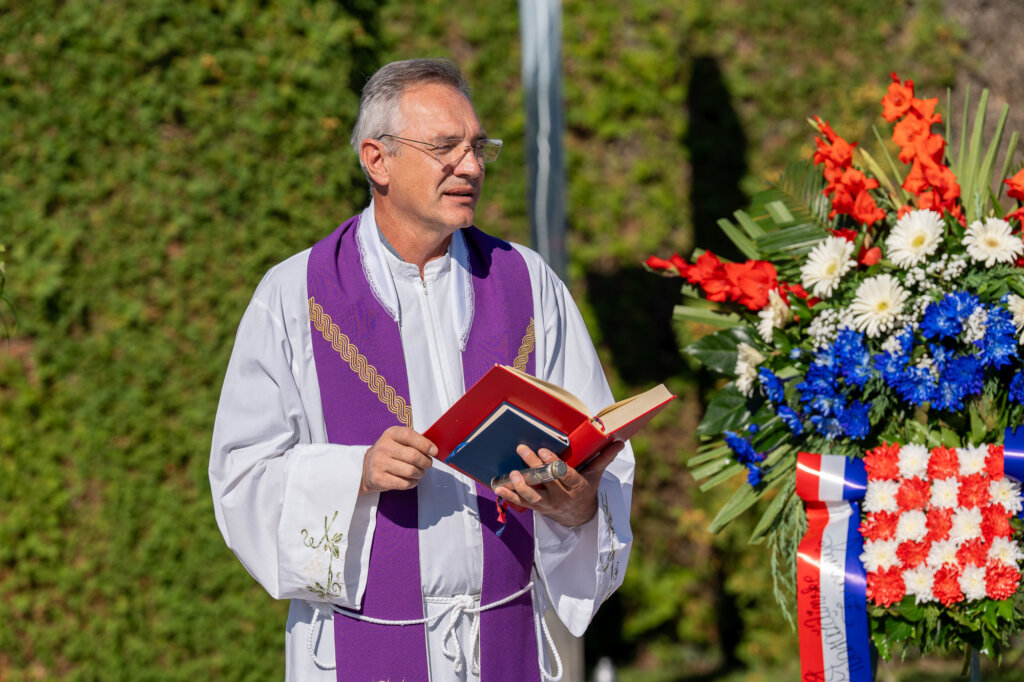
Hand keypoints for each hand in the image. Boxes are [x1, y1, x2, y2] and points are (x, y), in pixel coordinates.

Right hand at [359, 426, 436, 495]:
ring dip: (420, 473)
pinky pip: (404, 483)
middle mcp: (383, 447)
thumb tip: (433, 450)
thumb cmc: (390, 453)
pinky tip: (410, 479)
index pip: (409, 435)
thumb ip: (415, 441)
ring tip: (419, 472)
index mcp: (390, 434)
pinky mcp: (379, 478)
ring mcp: (379, 463)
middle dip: (426, 462)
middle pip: (413, 456)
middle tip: (427, 464)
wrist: (367, 469)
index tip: (434, 451)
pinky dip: (412, 483)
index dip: (425, 444)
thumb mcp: (399, 441)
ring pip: (411, 471)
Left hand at [492, 440, 623, 527]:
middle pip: (547, 482)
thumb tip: (619, 442)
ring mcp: (549, 504)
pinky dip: (510, 495)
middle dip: (534, 466)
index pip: (566, 476)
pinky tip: (499, 487)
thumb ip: (604, 457)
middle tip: (522, 449)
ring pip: (534, 497)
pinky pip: (522, 503)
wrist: (578, 516)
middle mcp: (562, 497)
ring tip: (512, 473)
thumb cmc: (586, 488)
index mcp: (577, 487)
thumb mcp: (595, 474)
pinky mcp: (537, 509)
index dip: (554, 465)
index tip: (544, 450)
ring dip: (521, 486)